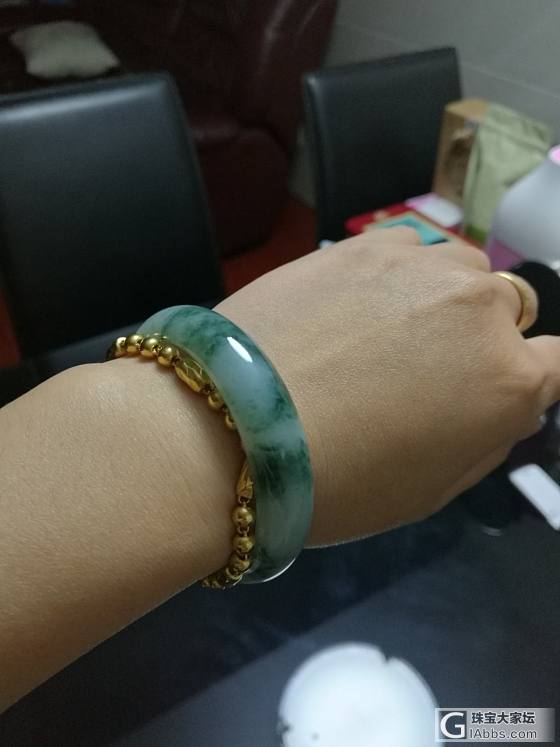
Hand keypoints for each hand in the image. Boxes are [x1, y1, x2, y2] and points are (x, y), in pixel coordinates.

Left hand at [216, 228, 556, 544]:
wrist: (231, 425)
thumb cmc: (336, 482)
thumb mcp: (431, 489)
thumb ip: (487, 436)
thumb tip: (507, 400)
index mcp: (508, 379)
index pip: (558, 361)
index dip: (527, 376)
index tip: (488, 388)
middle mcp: (480, 308)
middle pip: (509, 309)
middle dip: (481, 338)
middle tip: (419, 370)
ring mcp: (424, 265)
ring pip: (462, 270)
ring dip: (441, 297)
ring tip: (381, 330)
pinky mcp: (368, 241)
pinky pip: (410, 250)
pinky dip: (398, 275)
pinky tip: (351, 303)